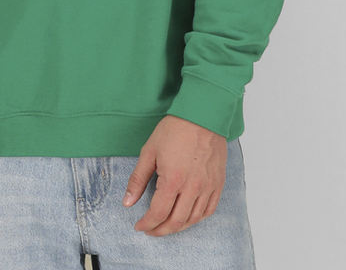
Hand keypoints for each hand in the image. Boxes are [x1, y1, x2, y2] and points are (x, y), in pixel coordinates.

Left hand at [123, 115, 226, 235]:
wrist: (201, 117)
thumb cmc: (174, 131)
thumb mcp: (149, 152)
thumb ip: (138, 179)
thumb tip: (128, 202)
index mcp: (173, 180)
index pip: (158, 213)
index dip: (147, 223)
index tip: (139, 226)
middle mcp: (192, 188)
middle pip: (176, 221)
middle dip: (161, 230)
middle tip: (151, 229)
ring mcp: (207, 188)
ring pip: (193, 219)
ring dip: (178, 227)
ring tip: (166, 226)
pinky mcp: (218, 184)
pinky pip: (209, 210)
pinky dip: (196, 219)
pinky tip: (187, 217)